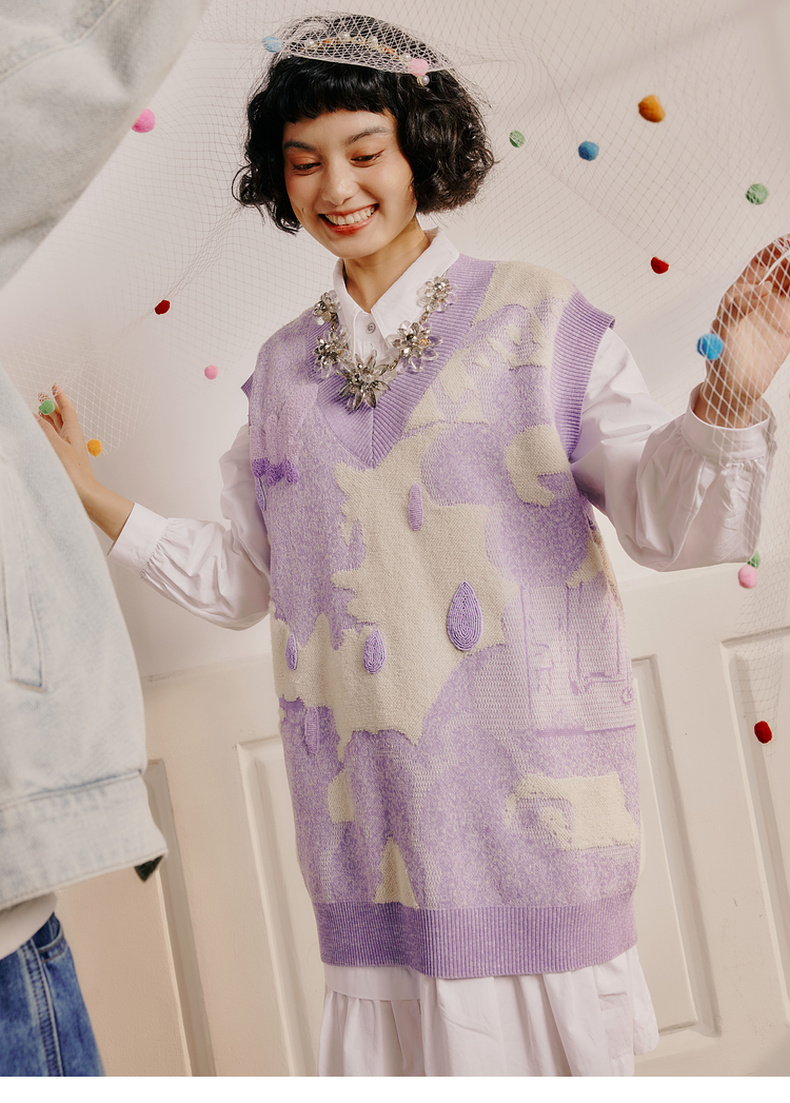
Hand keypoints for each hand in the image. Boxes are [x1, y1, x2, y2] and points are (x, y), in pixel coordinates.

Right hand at [37, 386, 132, 540]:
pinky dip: (45, 432)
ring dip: (47, 418)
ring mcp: (67, 448)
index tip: (54, 386)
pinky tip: (40, 433)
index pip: (66, 409)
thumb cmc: (76, 474)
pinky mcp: (63, 458)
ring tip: (39, 409)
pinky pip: (53, 440)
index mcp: (73, 432)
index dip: (60, 396)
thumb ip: (45, 430)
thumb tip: (35, 415)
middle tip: (41, 396)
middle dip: (50, 405)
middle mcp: (71, 438)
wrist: (85, 495)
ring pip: (56, 428)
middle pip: (60, 417)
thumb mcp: (57, 447)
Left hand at [695, 238, 789, 426]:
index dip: (774, 250)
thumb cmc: (722, 358)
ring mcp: (777, 310)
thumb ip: (740, 307)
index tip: (787, 241)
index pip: (761, 262)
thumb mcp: (724, 330)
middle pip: (784, 268)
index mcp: (741, 293)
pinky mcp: (789, 325)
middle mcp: (761, 297)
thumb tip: (762, 289)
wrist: (736, 387)